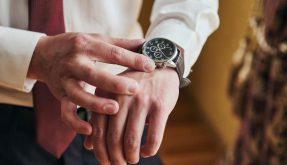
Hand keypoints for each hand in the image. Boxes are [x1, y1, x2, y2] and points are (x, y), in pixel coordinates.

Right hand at [27, 33, 154, 133]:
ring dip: (96, 104)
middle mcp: (73, 63)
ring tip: (115, 109)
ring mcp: (65, 81)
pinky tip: (90, 130)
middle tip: (135, 89)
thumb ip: (121, 44)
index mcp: (86, 46)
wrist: (45, 54)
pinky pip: (65, 112)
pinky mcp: (59, 96)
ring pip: (78, 95)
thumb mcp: (97, 39)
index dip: (132, 59)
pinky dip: (76, 123)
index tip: (150, 66)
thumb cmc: (77, 46)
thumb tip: (146, 43)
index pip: (112, 52)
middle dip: (114, 83)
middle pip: (93, 74)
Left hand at [85, 68, 179, 163]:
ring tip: (133, 159)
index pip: (98, 131)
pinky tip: (148, 151)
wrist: (161, 65)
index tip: (106, 162)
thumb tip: (89, 146)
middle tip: (120, 164)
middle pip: (113, 138)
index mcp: (105, 95)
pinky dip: (150, 149)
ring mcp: (142, 101)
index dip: (101, 152)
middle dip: (115, 158)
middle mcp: (121, 98)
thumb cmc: (134, 86)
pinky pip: (154, 135)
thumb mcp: (114, 96)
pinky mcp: (160, 106)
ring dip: (131, 156)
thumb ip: (100, 118)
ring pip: (131, 139)